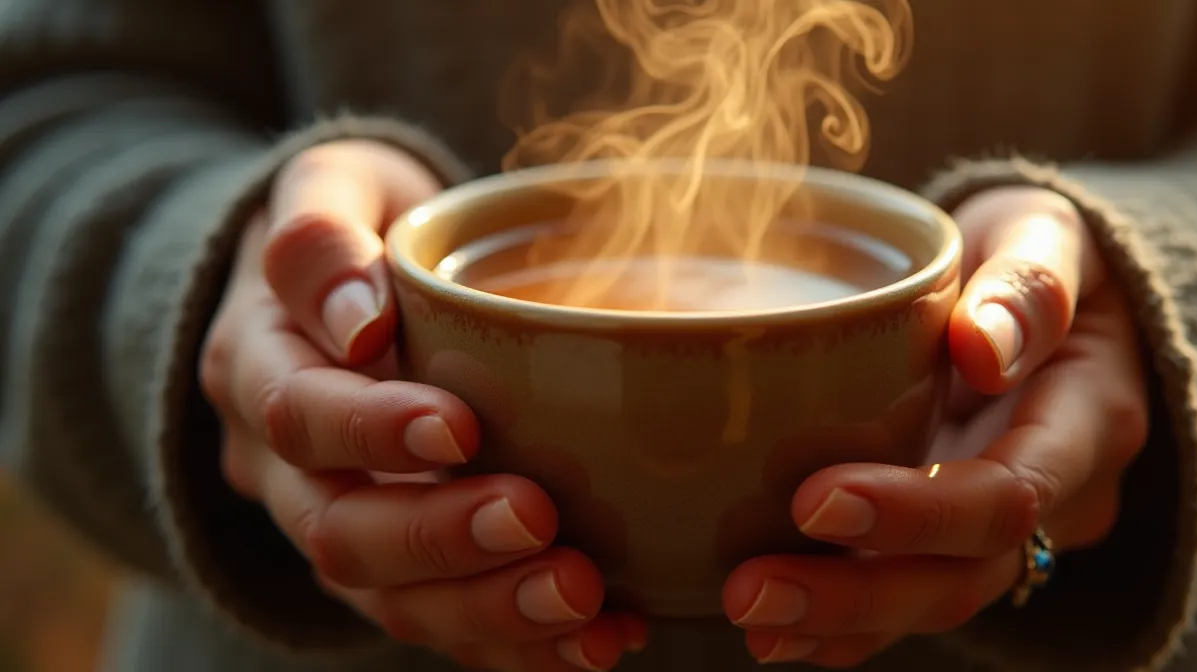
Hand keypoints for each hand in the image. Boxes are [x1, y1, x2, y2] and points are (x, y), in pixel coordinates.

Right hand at [200, 141, 643, 670]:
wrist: (348, 287)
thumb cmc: (357, 225)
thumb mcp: (329, 188)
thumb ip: (320, 234)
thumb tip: (356, 316)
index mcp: (258, 367)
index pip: (300, 415)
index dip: (373, 432)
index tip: (461, 427)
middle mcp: (287, 467)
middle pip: (339, 532)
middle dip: (441, 539)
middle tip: (540, 523)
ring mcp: (341, 523)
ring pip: (393, 598)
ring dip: (490, 611)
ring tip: (586, 602)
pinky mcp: (398, 564)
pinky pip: (445, 623)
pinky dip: (518, 642)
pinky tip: (601, 637)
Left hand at [722, 186, 1149, 665]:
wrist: (1048, 290)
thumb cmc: (1037, 249)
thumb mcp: (1046, 235)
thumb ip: (1029, 283)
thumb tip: (983, 349)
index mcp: (1087, 419)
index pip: (1009, 493)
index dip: (916, 512)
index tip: (814, 499)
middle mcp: (1058, 493)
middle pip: (966, 573)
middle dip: (858, 594)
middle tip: (751, 590)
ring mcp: (1008, 525)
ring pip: (936, 598)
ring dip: (840, 620)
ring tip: (750, 618)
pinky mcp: (958, 533)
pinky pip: (911, 593)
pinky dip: (846, 624)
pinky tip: (775, 633)